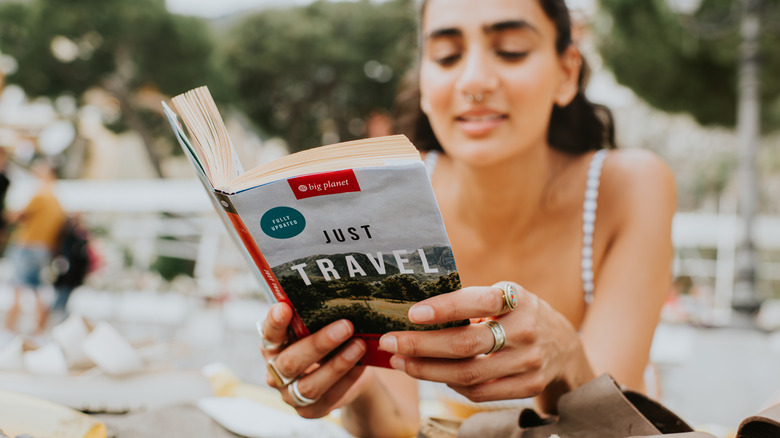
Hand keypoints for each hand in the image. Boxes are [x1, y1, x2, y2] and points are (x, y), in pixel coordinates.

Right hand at [259, 302, 372, 417]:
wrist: (341, 375)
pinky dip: (348, 380)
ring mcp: (290, 394)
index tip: (284, 308)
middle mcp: (276, 372)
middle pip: (291, 362)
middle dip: (319, 344)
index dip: (275, 322)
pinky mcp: (309, 410)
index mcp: (273, 346)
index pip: (269, 334)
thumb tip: (335, 299)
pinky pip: (330, 397)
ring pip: (310, 385)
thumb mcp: (316, 330)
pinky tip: (362, 365)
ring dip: (338, 364)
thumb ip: (315, 319)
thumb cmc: (324, 343)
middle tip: (346, 326)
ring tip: (359, 346)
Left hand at [377, 283, 592, 403]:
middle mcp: (526, 330)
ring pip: (468, 374)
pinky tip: (431, 375)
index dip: (445, 308)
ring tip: (400, 362)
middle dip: (421, 345)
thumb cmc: (518, 314)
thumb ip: (471, 302)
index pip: (479, 302)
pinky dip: (450, 384)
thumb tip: (416, 313)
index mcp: (517, 299)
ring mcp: (528, 362)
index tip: (412, 313)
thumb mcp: (504, 296)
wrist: (563, 345)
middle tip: (390, 342)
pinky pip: (479, 392)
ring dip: (427, 370)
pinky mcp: (528, 386)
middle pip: (466, 345)